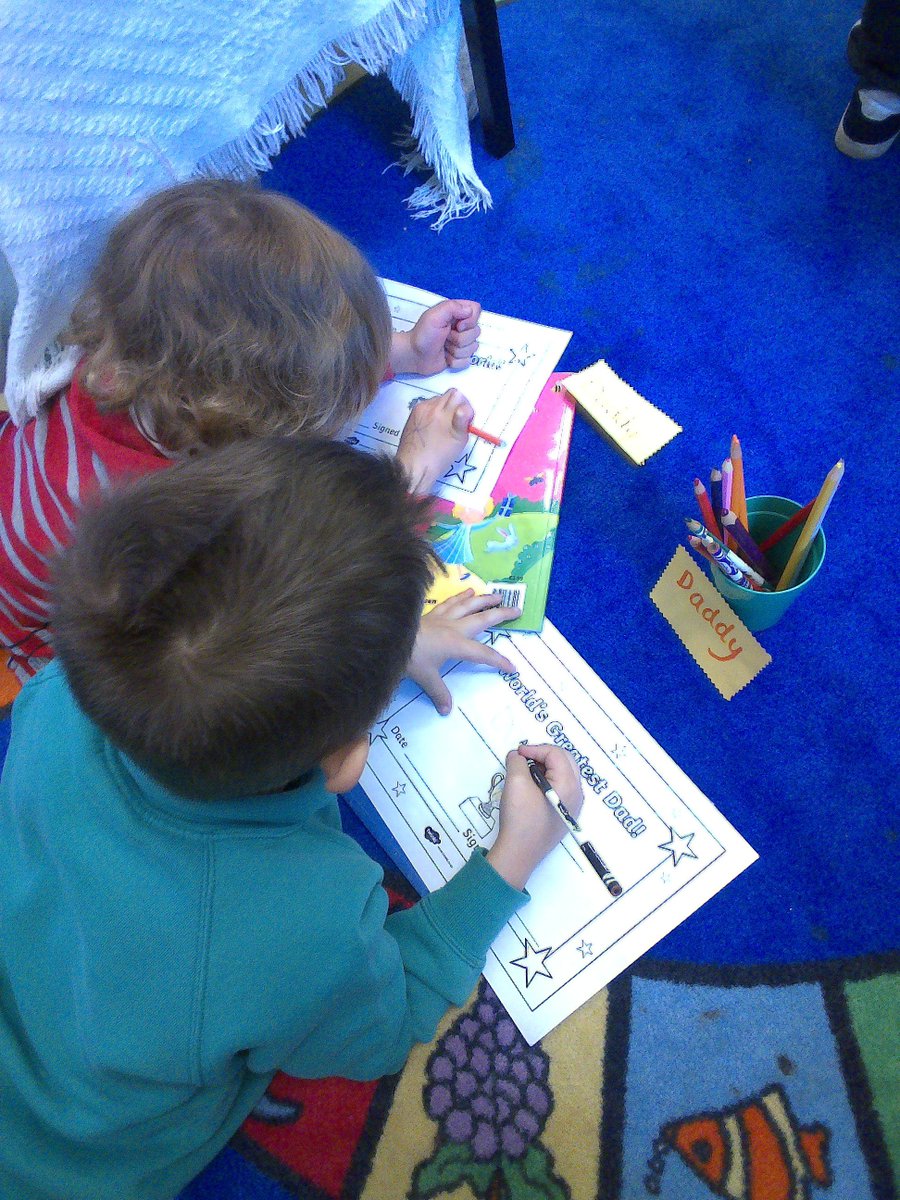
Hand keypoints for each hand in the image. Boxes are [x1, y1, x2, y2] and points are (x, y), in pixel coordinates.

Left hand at [390, 300, 481, 375]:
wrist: (414, 355)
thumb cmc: (423, 334)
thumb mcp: (434, 315)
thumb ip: (452, 307)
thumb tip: (470, 311)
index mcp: (457, 313)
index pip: (476, 310)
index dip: (470, 320)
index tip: (457, 325)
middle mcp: (461, 327)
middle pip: (476, 332)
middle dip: (460, 338)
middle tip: (445, 337)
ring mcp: (461, 343)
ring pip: (473, 348)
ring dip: (456, 350)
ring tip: (444, 347)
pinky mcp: (460, 357)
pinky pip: (467, 361)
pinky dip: (455, 361)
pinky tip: (445, 357)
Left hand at [395, 388, 473, 494]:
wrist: (414, 466)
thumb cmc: (439, 457)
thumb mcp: (459, 441)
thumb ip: (463, 420)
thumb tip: (464, 408)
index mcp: (443, 412)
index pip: (458, 395)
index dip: (464, 406)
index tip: (464, 420)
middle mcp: (430, 406)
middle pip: (448, 395)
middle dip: (454, 405)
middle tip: (453, 423)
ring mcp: (419, 409)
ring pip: (437, 400)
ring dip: (443, 408)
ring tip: (441, 426)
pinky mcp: (412, 414)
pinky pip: (427, 406)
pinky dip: (432, 412)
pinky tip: (431, 427)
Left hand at [407, 590, 520, 714]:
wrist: (388, 636)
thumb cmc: (410, 658)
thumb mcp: (426, 678)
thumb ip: (439, 693)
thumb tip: (446, 711)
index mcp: (457, 644)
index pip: (484, 655)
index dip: (500, 661)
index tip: (513, 668)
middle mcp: (454, 627)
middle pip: (483, 619)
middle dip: (501, 615)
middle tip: (518, 609)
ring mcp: (443, 617)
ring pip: (468, 605)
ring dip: (484, 599)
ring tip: (498, 595)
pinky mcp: (431, 613)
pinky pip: (450, 602)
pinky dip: (460, 596)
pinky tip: (468, 591)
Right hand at [486, 744, 583, 890]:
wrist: (519, 853)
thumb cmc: (520, 817)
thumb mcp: (515, 783)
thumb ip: (517, 761)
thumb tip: (518, 756)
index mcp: (569, 785)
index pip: (556, 754)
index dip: (535, 749)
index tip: (517, 753)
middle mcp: (577, 794)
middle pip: (565, 761)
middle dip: (544, 755)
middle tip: (524, 758)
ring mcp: (572, 806)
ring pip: (564, 774)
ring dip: (546, 767)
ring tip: (526, 771)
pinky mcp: (564, 814)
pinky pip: (561, 788)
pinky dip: (547, 780)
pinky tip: (531, 786)